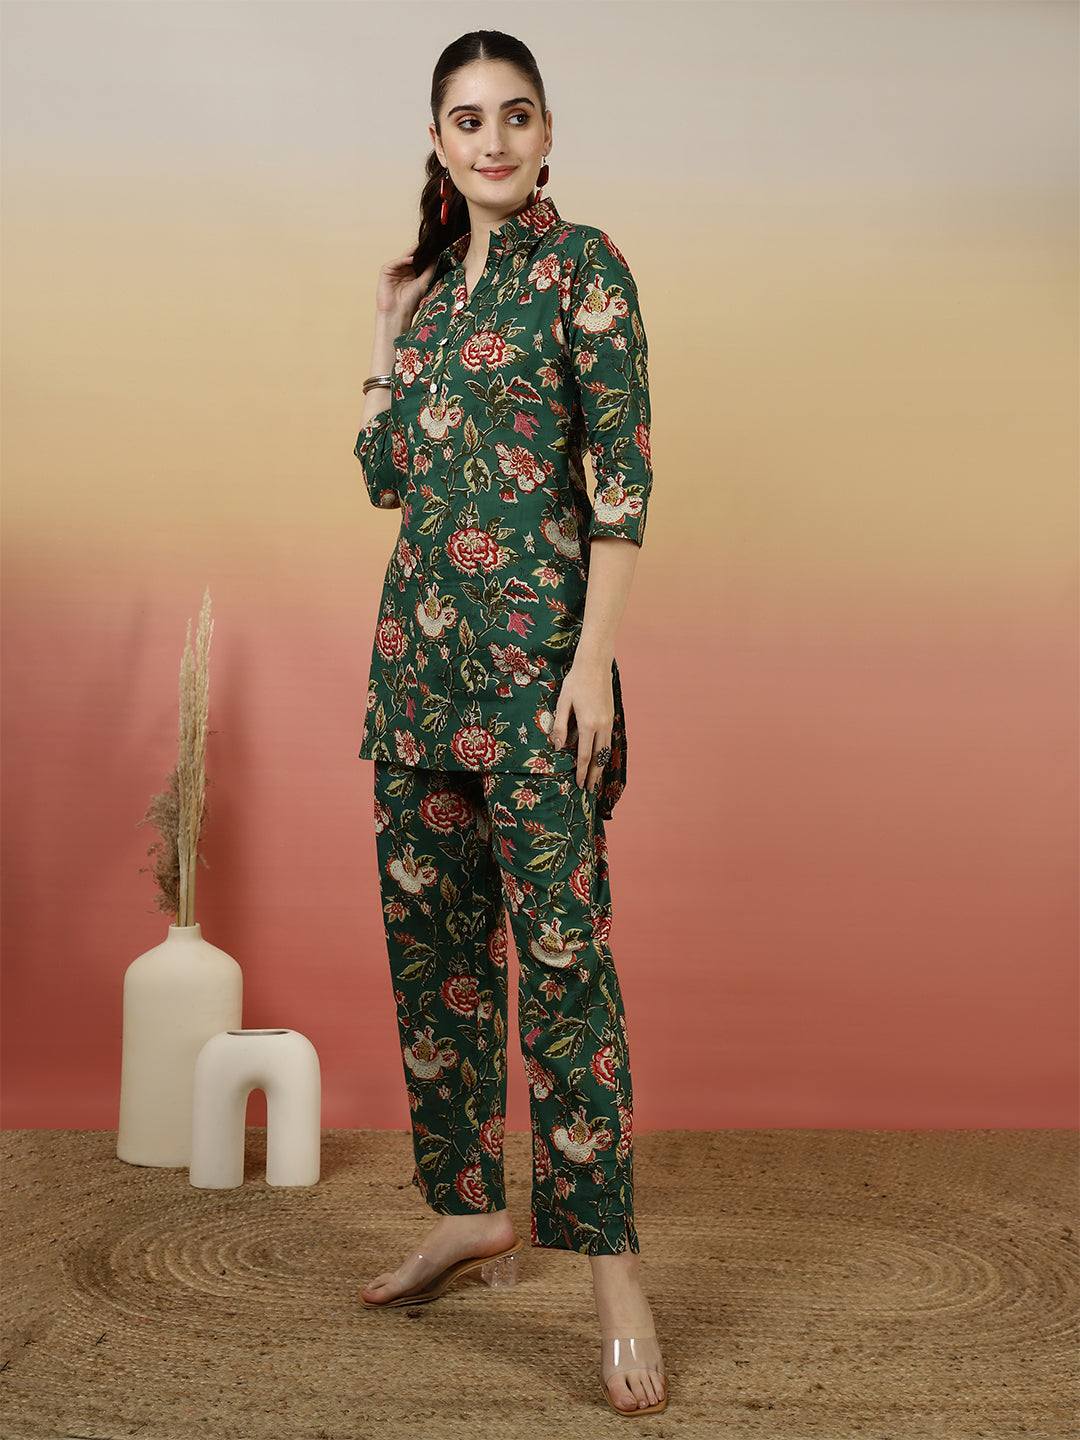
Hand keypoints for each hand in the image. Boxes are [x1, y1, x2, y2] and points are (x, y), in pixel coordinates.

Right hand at [376, 248, 436, 327]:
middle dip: (420, 252)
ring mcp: (395, 270)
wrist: (397, 313)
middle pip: (413, 256)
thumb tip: (438, 255)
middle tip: (430, 246)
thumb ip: (430, 269)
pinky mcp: (386, 270)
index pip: (420, 261)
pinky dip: (403, 259)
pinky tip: (411, 259)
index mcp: (414, 274)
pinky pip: (396, 262)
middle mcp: (404, 271)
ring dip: (413, 253)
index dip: (427, 255)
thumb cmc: (410, 302)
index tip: (437, 249)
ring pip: (405, 257)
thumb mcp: (424, 283)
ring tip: (422, 250)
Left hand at [550, 656, 613, 793]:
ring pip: (606, 750)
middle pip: (599, 758)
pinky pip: (608, 740)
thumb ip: (559, 726)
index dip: (581, 772)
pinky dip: (604, 753)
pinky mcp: (610, 716)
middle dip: (593, 775)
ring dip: (600, 766)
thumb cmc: (576, 682)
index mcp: (588, 724)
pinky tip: (600, 757)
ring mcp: (608, 721)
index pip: (584, 755)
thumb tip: (557, 747)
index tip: (578, 784)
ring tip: (595, 779)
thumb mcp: (563, 703)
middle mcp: (601, 725)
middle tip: (589, 789)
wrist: (596, 664)